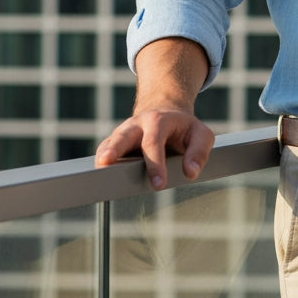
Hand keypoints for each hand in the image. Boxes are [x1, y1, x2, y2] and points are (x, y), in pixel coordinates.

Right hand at [95, 107, 214, 189]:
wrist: (166, 112)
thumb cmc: (184, 128)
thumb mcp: (200, 134)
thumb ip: (199, 152)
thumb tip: (190, 172)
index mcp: (160, 120)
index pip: (155, 142)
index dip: (155, 164)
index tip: (158, 185)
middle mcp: (138, 125)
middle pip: (124, 135)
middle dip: (114, 148)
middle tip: (105, 162)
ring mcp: (124, 133)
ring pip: (110, 142)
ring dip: (103, 154)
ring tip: (98, 168)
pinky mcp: (114, 143)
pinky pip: (105, 150)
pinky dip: (101, 159)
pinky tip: (97, 173)